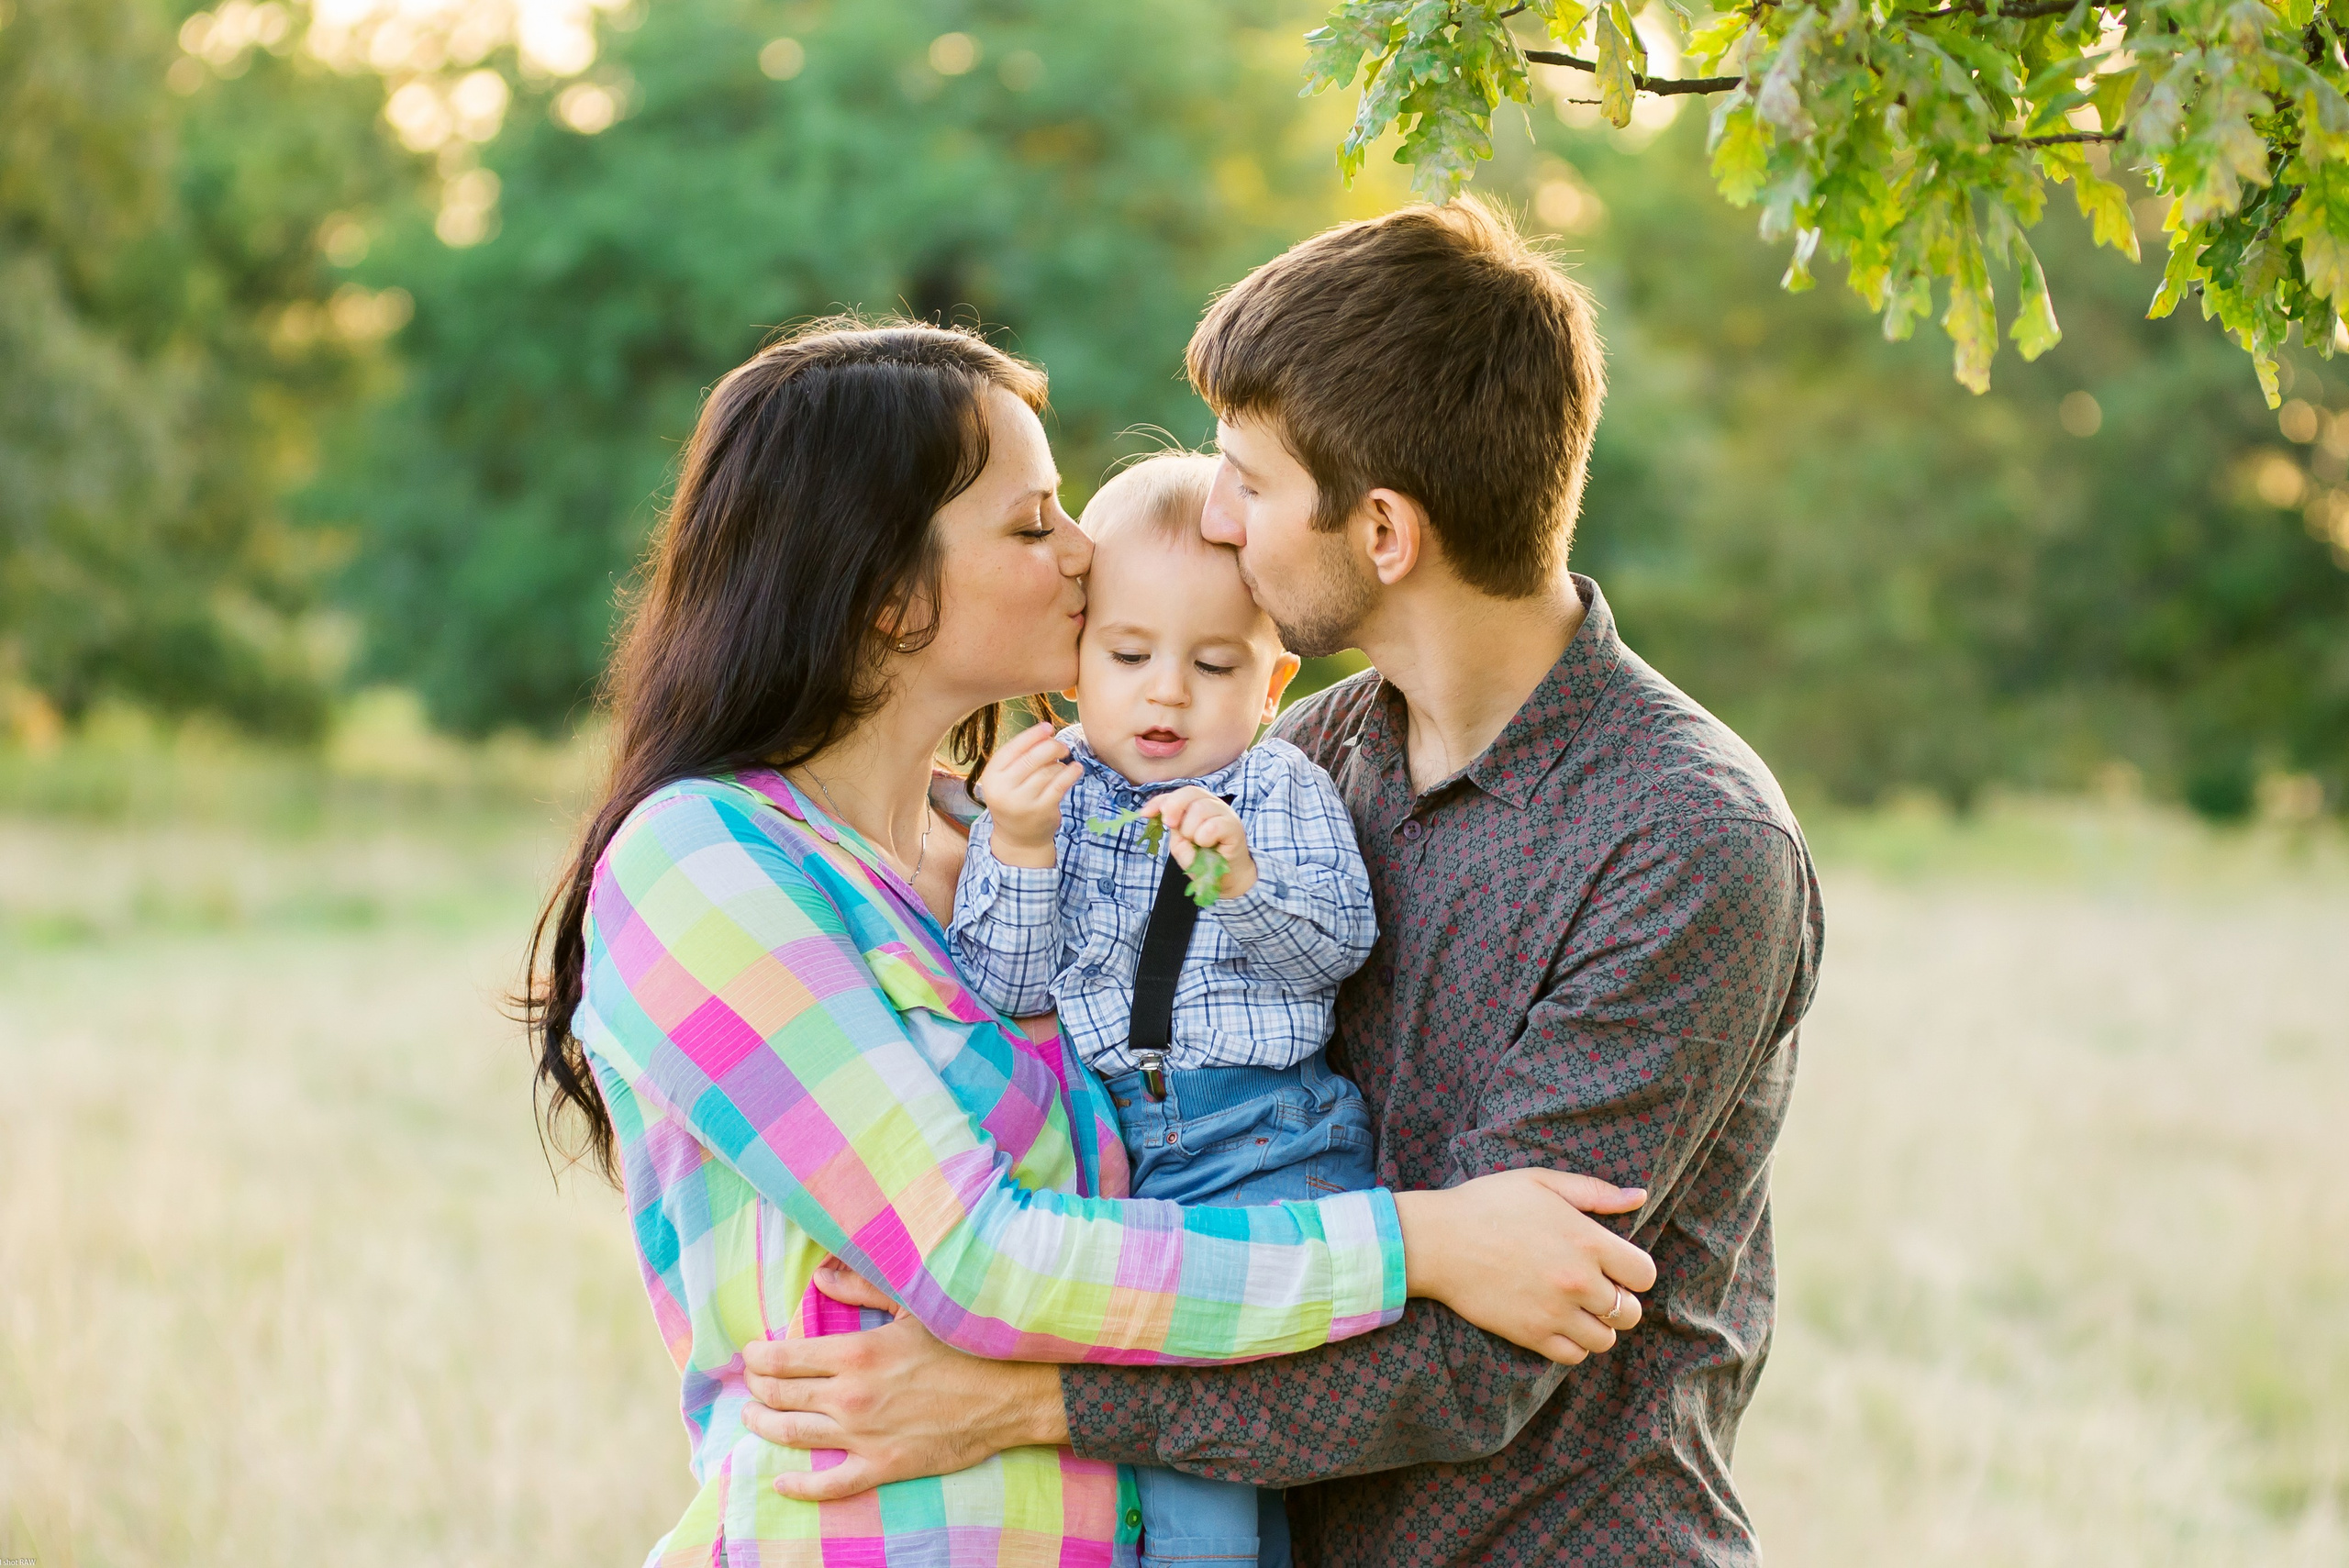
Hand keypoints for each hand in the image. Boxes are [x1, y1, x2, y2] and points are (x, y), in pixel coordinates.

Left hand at [740, 1260, 1066, 1501]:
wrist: (1010, 1393)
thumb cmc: (964, 1344)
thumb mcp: (914, 1306)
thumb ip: (862, 1287)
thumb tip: (819, 1275)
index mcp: (856, 1353)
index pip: (784, 1357)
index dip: (758, 1356)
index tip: (751, 1353)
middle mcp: (851, 1397)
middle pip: (781, 1395)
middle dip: (757, 1388)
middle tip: (751, 1382)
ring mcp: (864, 1437)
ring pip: (794, 1435)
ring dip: (765, 1425)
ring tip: (753, 1417)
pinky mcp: (883, 1466)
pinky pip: (828, 1484)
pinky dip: (799, 1485)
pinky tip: (781, 1479)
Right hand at [977, 724, 1080, 866]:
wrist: (1018, 838)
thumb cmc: (1013, 800)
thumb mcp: (1005, 780)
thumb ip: (1019, 757)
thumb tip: (1046, 731)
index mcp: (991, 776)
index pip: (1013, 748)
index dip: (1032, 735)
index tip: (1048, 727)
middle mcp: (1004, 789)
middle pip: (1033, 756)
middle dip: (1052, 746)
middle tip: (1062, 747)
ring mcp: (1023, 801)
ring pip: (1048, 770)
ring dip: (1060, 763)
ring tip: (1062, 765)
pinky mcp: (1042, 810)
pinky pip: (1061, 784)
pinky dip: (1071, 773)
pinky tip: (1076, 768)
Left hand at [1140, 786, 1256, 898]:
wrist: (1225, 878)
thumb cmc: (1203, 859)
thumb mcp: (1181, 843)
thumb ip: (1174, 827)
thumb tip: (1164, 814)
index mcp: (1197, 804)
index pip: (1177, 794)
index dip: (1160, 801)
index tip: (1145, 814)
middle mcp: (1212, 804)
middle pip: (1190, 792)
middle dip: (1174, 807)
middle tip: (1170, 825)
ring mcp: (1225, 813)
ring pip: (1200, 809)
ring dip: (1191, 830)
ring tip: (1197, 843)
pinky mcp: (1234, 827)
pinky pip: (1213, 826)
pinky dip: (1204, 838)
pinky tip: (1208, 846)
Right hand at [1394, 1169, 1656, 1364]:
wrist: (1438, 1240)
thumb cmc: (1488, 1203)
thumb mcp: (1541, 1181)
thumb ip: (1595, 1191)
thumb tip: (1639, 1197)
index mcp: (1587, 1241)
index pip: (1644, 1274)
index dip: (1634, 1271)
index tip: (1616, 1267)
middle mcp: (1579, 1281)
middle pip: (1630, 1312)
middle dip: (1619, 1302)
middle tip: (1596, 1290)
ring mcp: (1555, 1312)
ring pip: (1605, 1340)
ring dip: (1597, 1326)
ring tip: (1578, 1309)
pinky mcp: (1531, 1335)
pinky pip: (1574, 1356)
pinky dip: (1573, 1345)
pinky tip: (1558, 1323)